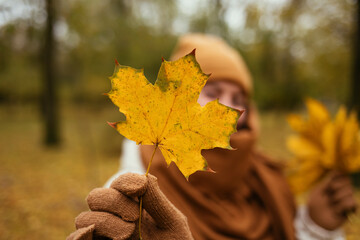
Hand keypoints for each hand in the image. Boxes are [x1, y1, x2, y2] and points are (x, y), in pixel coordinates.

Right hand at [67, 173, 192, 239]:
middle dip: (116, 202)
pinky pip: (76, 239)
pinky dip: (79, 237)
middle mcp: (114, 215)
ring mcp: (103, 233)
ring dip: (106, 222)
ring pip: (86, 218)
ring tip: (129, 233)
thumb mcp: (171, 221)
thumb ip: (157, 200)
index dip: (126, 181)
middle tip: (135, 217)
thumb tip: (141, 178)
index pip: (120, 182)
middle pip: (97, 197)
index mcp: (133, 202)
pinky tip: (89, 235)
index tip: (139, 188)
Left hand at [307, 171, 356, 229]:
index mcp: (335, 184)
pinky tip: (336, 210)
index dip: (335, 179)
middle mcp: (343, 190)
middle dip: (335, 188)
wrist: (315, 219)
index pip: (343, 174)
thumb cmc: (315, 203)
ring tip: (331, 205)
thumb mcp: (319, 190)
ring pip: (349, 191)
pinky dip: (341, 206)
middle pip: (347, 181)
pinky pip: (352, 202)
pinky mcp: (351, 209)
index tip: (327, 186)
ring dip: (336, 198)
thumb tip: (338, 170)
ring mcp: (348, 199)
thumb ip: (329, 180)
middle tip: (328, 196)